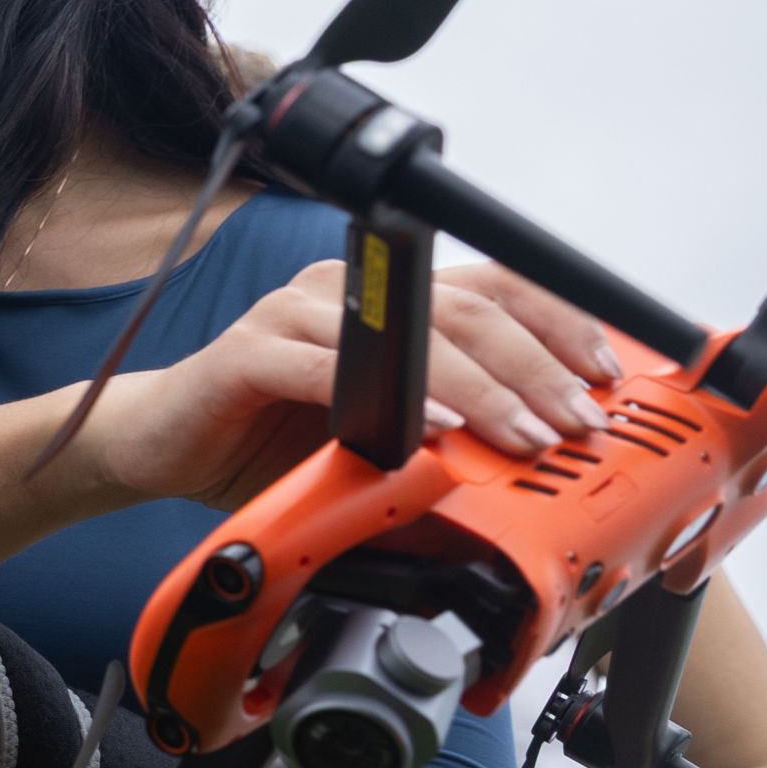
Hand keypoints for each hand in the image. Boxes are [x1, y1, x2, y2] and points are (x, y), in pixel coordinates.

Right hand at [85, 257, 621, 511]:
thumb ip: (442, 441)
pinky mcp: (248, 350)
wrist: (162, 447)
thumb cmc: (269, 441)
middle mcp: (346, 293)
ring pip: (408, 336)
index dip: (558, 325)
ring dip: (479, 388)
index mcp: (385, 301)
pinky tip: (429, 429)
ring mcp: (294, 313)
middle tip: (573, 425)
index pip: (494, 289)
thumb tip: (531, 478)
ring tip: (520, 435)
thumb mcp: (378, 442)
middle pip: (465, 310)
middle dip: (535, 371)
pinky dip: (387, 399)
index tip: (604, 378)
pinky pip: (329, 369)